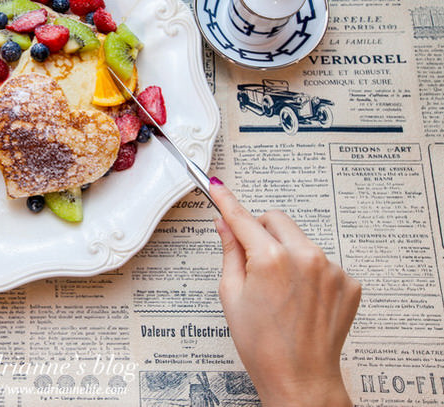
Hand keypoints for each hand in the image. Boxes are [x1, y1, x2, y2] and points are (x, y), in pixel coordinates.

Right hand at [210, 179, 359, 406]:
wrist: (300, 379)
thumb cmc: (263, 346)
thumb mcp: (231, 296)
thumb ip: (230, 253)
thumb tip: (225, 226)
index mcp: (271, 260)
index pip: (243, 218)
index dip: (227, 202)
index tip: (218, 188)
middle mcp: (306, 257)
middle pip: (277, 220)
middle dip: (261, 231)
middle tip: (253, 259)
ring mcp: (331, 269)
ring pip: (300, 240)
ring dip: (287, 252)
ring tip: (281, 290)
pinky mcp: (349, 282)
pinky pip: (323, 262)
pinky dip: (309, 272)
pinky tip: (302, 300)